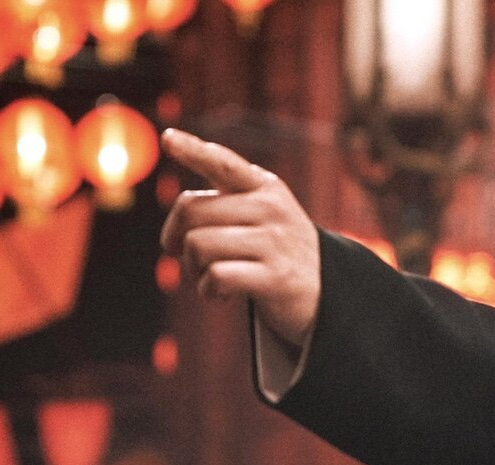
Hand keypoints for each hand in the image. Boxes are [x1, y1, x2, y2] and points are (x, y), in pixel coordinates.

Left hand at [159, 128, 320, 347]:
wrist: (327, 294)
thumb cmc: (277, 253)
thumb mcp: (262, 217)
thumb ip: (226, 203)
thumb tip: (177, 212)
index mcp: (265, 187)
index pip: (223, 163)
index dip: (193, 149)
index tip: (167, 138)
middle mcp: (271, 208)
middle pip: (190, 209)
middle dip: (176, 239)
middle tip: (189, 258)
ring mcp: (275, 241)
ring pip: (197, 245)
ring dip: (193, 269)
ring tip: (210, 277)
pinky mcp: (276, 277)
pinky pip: (216, 276)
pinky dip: (208, 291)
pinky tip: (221, 294)